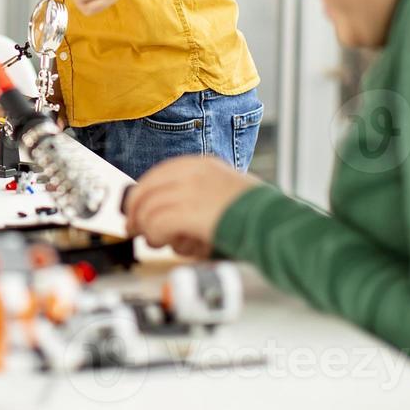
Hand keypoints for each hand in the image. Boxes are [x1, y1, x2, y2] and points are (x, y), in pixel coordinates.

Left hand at [123, 155, 258, 255]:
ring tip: (157, 241)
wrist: (275, 223)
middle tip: (135, 229)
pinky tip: (170, 244)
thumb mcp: (222, 193)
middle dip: (136, 213)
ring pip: (148, 208)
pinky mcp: (189, 210)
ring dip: (148, 229)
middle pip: (146, 189)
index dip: (140, 195)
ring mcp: (190, 190)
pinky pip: (157, 223)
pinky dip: (157, 236)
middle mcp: (192, 173)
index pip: (157, 175)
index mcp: (201, 165)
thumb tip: (163, 212)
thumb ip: (193, 197)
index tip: (134, 211)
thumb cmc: (256, 214)